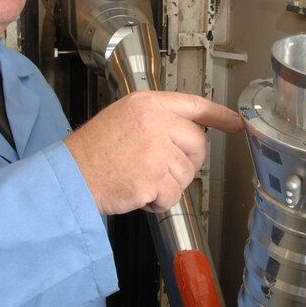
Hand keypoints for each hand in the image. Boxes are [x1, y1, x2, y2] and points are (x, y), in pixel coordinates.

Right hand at [64, 90, 242, 214]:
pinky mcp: (154, 176)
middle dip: (187, 163)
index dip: (219, 115)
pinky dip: (159, 202)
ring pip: (187, 173)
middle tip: (163, 170)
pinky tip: (139, 193)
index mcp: (147, 104)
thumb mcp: (122, 118)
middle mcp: (154, 121)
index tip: (236, 123)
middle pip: (198, 143)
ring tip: (141, 180)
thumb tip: (186, 133)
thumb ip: (155, 120)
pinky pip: (174, 195)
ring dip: (168, 185)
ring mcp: (156, 148)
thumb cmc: (92, 153)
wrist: (69, 177)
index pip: (194, 104)